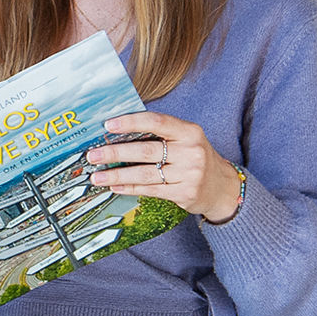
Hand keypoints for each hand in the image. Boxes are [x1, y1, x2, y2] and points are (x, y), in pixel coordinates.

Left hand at [85, 111, 241, 223]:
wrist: (223, 187)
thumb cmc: (196, 158)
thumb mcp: (186, 139)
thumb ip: (160, 134)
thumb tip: (118, 131)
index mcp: (190, 131)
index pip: (156, 122)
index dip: (131, 122)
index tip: (108, 125)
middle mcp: (191, 151)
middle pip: (146, 151)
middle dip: (115, 152)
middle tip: (93, 155)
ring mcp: (190, 174)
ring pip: (145, 174)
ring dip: (117, 174)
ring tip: (97, 176)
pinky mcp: (185, 193)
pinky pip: (150, 190)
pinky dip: (129, 188)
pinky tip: (114, 186)